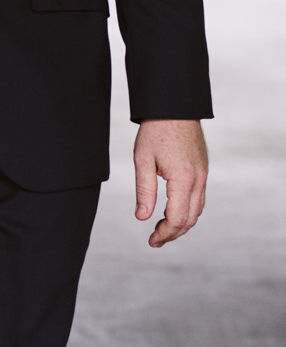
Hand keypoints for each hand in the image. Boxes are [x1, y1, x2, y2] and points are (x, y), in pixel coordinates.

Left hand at [134, 119, 207, 246]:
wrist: (175, 106)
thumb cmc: (156, 130)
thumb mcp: (143, 159)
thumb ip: (144, 191)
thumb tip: (142, 217)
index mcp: (183, 180)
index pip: (177, 219)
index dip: (164, 234)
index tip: (151, 240)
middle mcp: (198, 180)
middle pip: (190, 219)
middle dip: (173, 233)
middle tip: (155, 240)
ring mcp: (203, 175)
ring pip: (197, 210)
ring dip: (182, 223)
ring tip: (162, 228)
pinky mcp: (203, 170)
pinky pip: (199, 198)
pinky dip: (188, 210)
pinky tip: (173, 210)